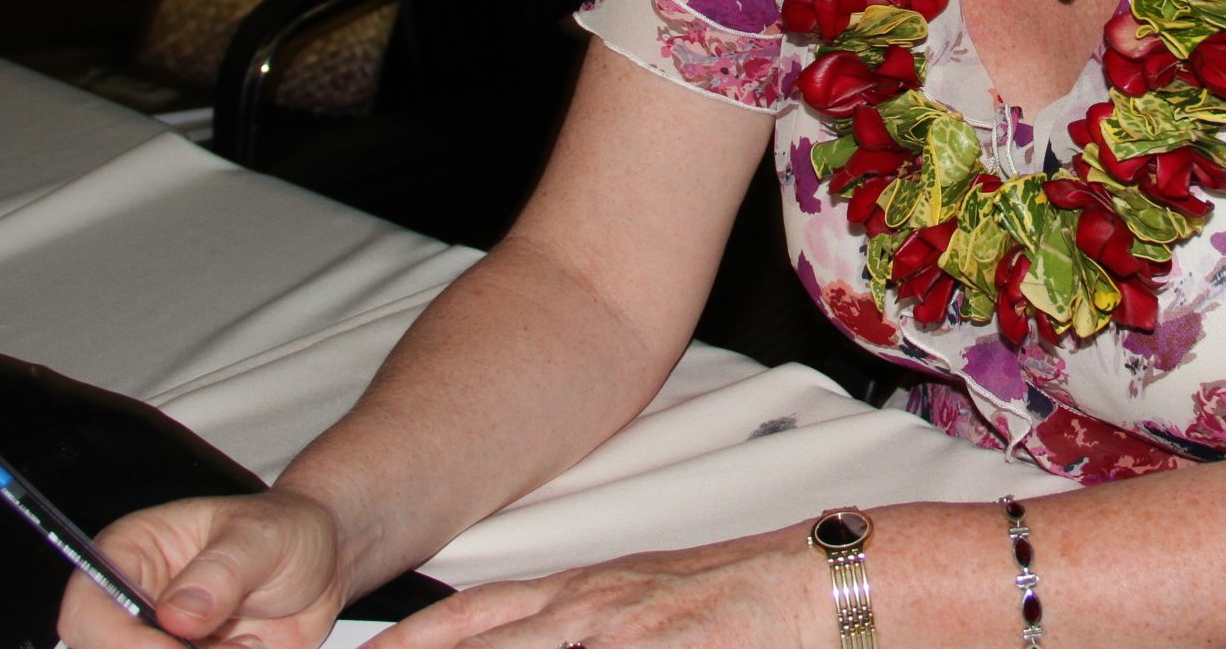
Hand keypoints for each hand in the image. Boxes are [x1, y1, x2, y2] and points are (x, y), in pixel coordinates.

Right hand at [56, 488, 345, 648]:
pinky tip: (250, 648)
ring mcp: (156, 640)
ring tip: (246, 643)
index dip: (119, 639)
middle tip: (229, 647)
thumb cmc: (286, 531)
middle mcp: (134, 604)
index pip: (89, 607)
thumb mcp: (262, 538)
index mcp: (132, 552)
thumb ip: (221, 571)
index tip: (173, 647)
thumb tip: (177, 614)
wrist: (323, 564)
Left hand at [365, 527, 819, 648]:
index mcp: (581, 592)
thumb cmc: (737, 601)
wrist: (814, 584)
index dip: (410, 642)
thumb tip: (543, 634)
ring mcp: (615, 635)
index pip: (470, 615)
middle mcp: (585, 610)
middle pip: (474, 641)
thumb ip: (584, 621)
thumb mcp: (643, 603)